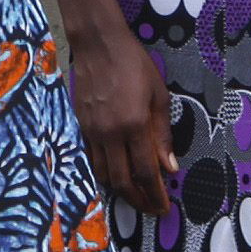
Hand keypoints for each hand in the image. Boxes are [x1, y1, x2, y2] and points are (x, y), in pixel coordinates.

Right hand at [65, 13, 175, 218]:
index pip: (146, 172)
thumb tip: (170, 167)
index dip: (156, 194)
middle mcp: (110, 134)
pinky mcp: (80, 126)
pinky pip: (91, 159)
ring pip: (103, 174)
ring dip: (120, 190)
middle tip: (151, 208)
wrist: (97, 43)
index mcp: (134, 124)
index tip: (164, 207)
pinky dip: (104, 172)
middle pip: (122, 181)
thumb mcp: (158, 95)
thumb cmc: (133, 64)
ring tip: (135, 194)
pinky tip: (115, 172)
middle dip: (138, 200)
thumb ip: (163, 133)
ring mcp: (92, 131)